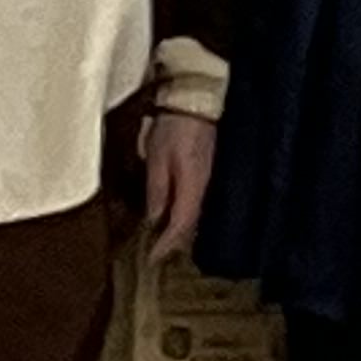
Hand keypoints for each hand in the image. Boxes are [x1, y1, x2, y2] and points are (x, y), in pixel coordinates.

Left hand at [142, 107, 216, 266]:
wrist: (195, 102)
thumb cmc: (174, 128)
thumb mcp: (157, 159)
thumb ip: (157, 190)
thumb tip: (154, 219)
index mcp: (193, 187)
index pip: (181, 226)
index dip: (166, 245)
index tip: (152, 258)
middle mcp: (204, 188)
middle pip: (190, 226)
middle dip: (173, 243)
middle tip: (156, 255)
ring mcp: (207, 181)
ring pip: (193, 216)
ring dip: (178, 231)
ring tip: (162, 241)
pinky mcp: (205, 174)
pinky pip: (194, 203)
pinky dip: (182, 215)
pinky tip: (172, 216)